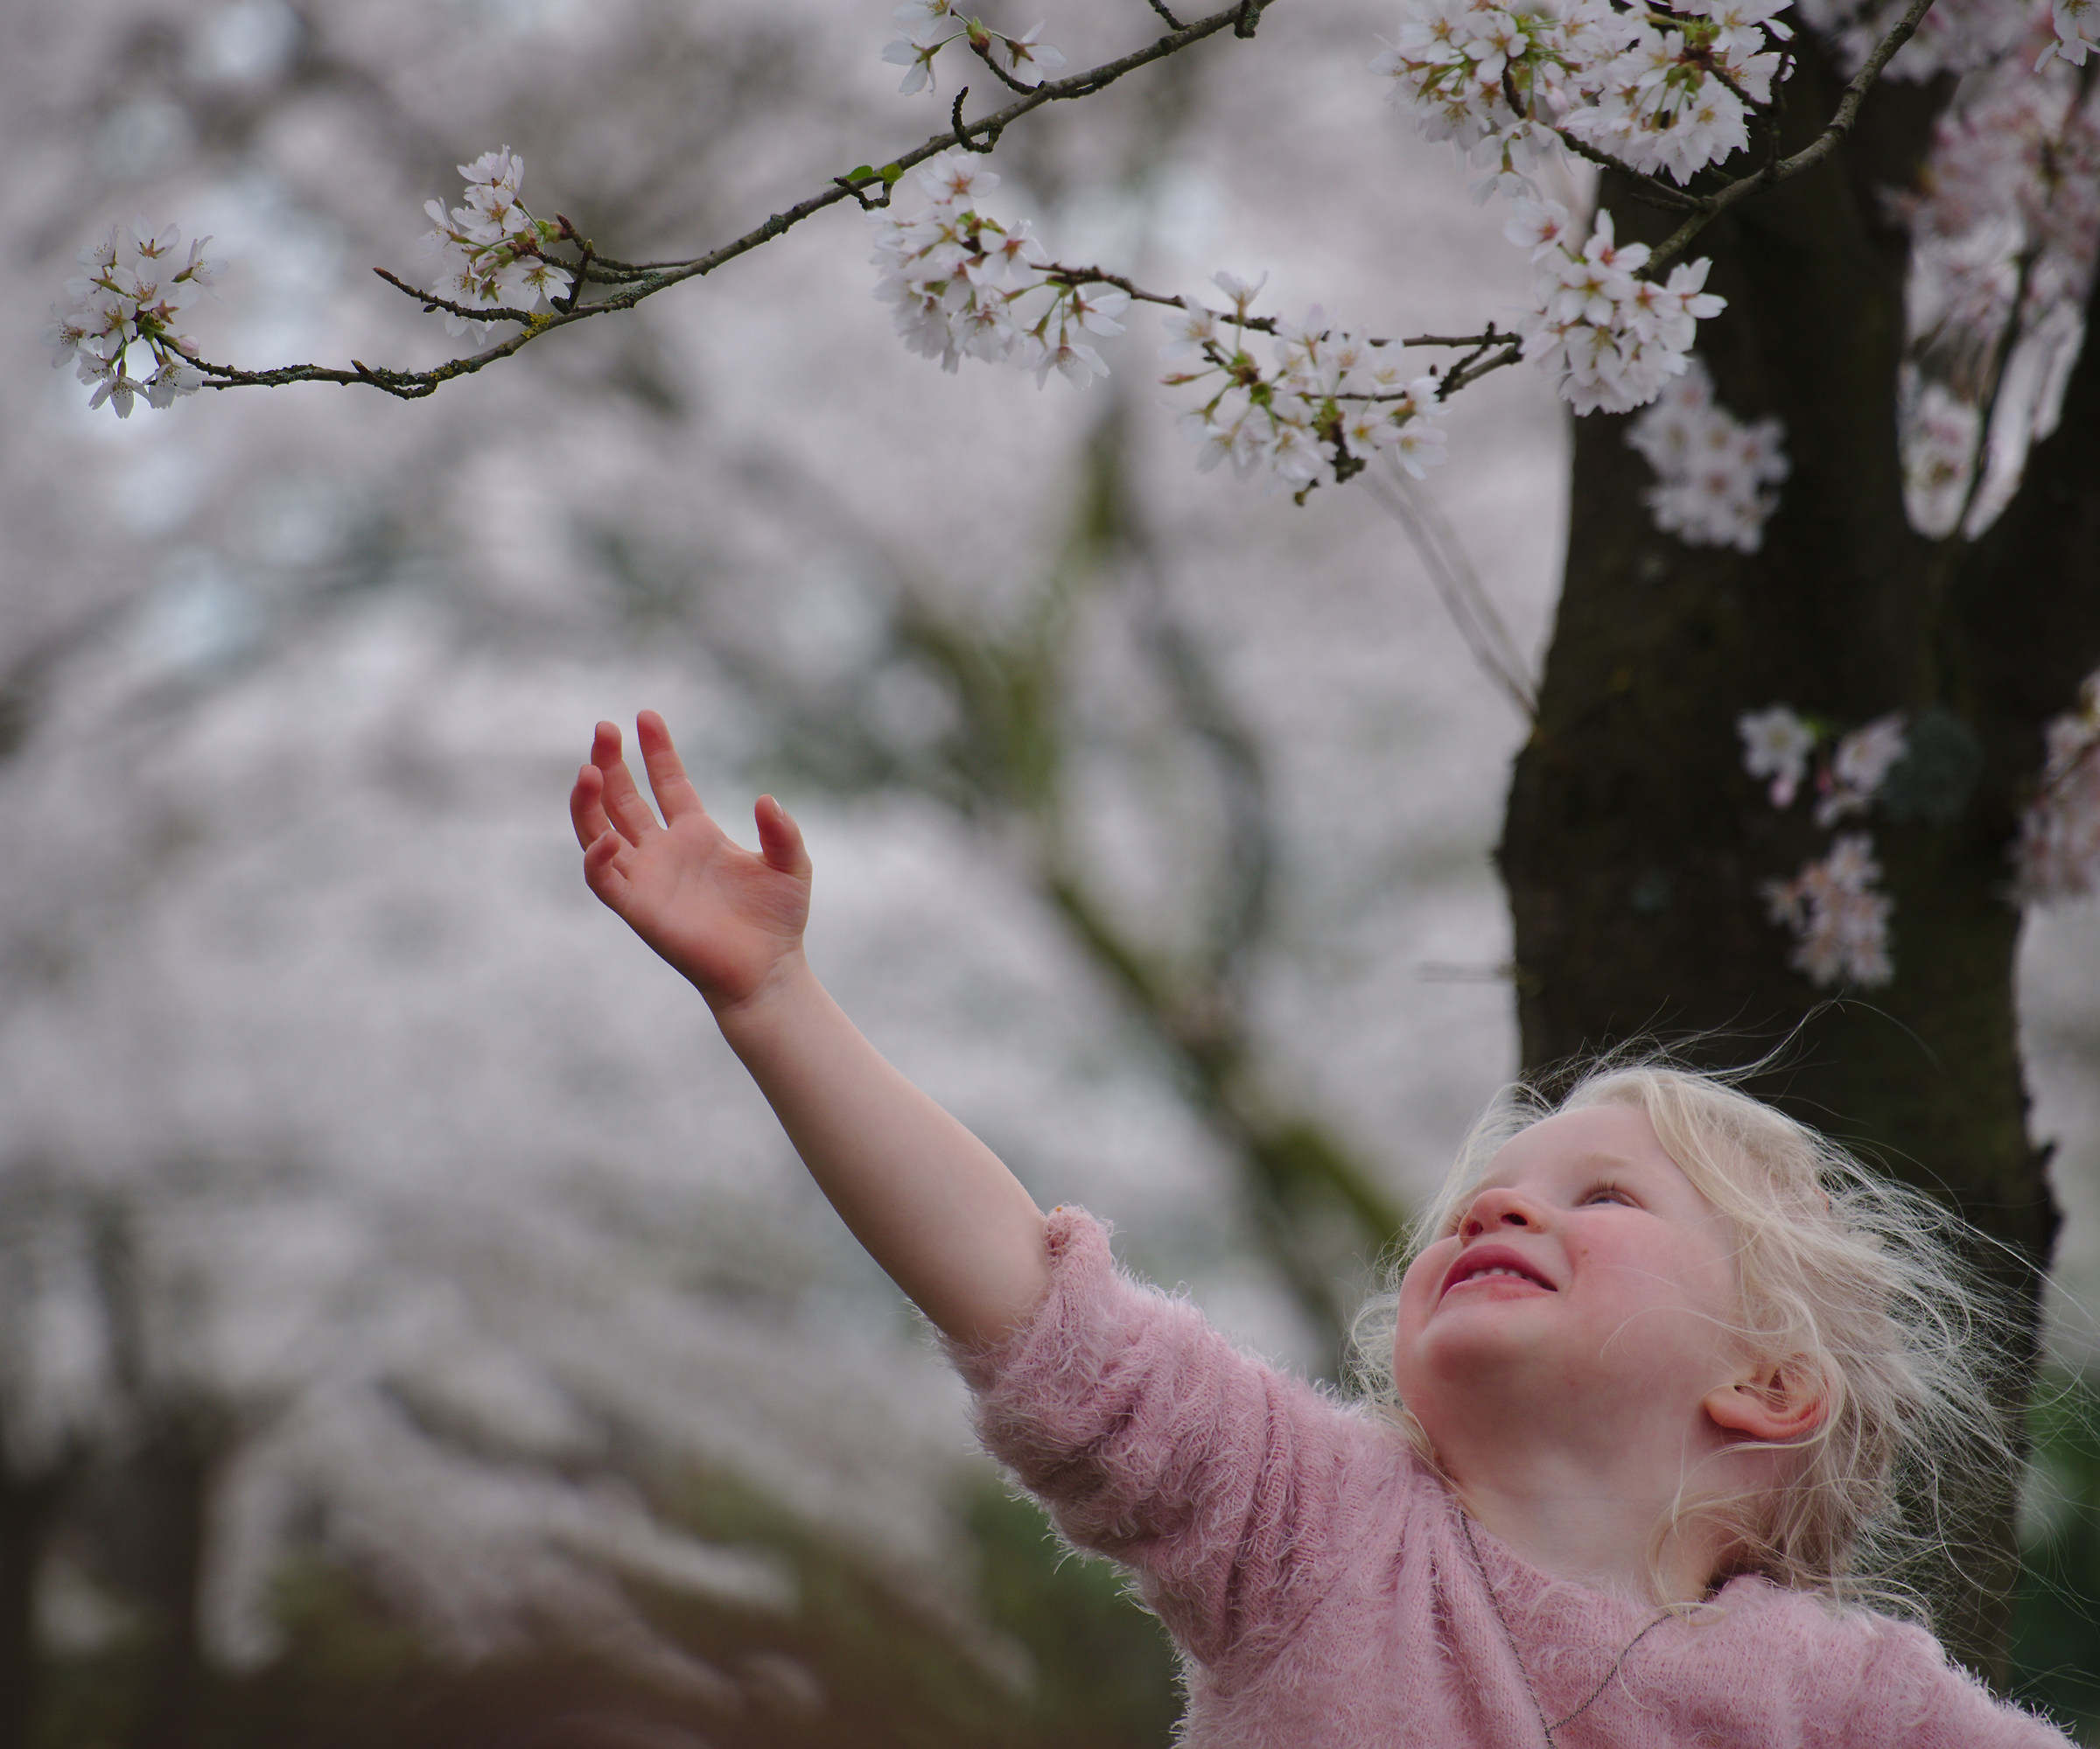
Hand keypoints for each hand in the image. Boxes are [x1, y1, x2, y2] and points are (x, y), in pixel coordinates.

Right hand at [569, 711, 810, 1012]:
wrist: (768, 971)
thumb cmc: (778, 920)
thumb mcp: (791, 865)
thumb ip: (781, 831)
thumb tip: (766, 800)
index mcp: (696, 834)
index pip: (667, 782)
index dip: (656, 750)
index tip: (646, 716)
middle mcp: (664, 852)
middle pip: (624, 798)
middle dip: (611, 762)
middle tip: (603, 728)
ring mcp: (647, 878)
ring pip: (598, 831)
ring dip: (589, 801)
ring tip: (589, 768)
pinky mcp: (638, 909)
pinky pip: (604, 880)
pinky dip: (597, 858)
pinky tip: (606, 836)